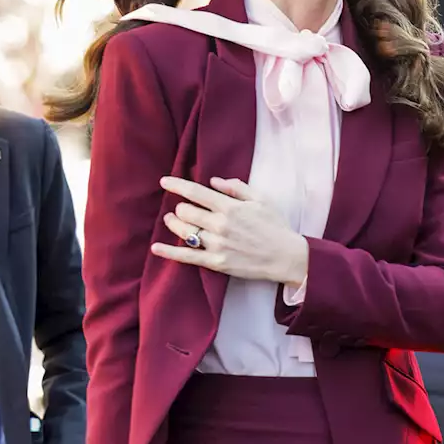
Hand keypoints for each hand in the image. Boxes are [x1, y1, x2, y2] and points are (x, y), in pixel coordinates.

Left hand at [151, 177, 308, 285]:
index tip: (165, 181)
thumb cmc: (276, 227)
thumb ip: (237, 188)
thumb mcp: (262, 200)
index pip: (195, 192)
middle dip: (180, 208)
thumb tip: (214, 181)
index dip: (176, 185)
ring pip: (184, 231)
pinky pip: (187, 257)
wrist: (287, 257)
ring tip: (171, 220)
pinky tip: (156, 248)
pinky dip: (169, 252)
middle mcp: (220, 224)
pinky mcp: (216, 262)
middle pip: (186, 212)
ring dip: (174, 224)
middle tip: (182, 208)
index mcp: (230, 207)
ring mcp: (217, 244)